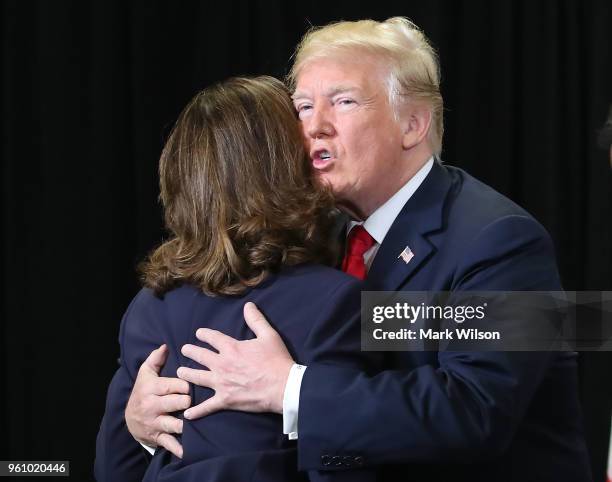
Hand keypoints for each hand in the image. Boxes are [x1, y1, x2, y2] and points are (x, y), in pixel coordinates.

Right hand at [125, 345, 190, 457]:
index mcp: (151, 388)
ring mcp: (155, 422)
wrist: (130, 418)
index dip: (186, 384)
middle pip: (175, 403)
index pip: (172, 385)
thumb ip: (156, 359)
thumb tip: (165, 346)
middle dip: (187, 401)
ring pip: (173, 423)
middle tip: (195, 399)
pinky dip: (178, 448)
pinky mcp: (157, 436)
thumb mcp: (146, 373)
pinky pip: (168, 443)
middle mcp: (152, 406)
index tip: (198, 379)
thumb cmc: (143, 390)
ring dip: (185, 423)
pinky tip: (188, 450)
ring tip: (196, 420)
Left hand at [177, 302, 293, 418]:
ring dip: (186, 374)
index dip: (204, 334)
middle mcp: (222, 364)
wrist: (283, 386)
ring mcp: (221, 383)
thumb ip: (256, 320)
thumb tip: (248, 305)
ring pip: (197, 378)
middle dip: (190, 351)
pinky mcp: (225, 400)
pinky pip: (207, 407)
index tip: (198, 333)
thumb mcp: (269, 335)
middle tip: (184, 349)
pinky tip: (187, 414)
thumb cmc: (277, 360)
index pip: (213, 338)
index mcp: (232, 348)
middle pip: (200, 356)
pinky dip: (197, 411)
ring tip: (179, 373)